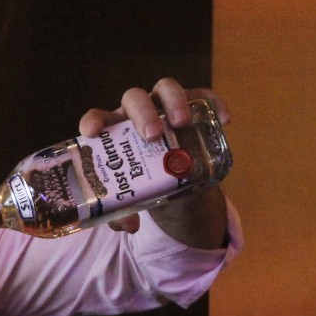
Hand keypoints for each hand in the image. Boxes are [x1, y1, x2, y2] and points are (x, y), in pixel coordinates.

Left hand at [77, 78, 231, 242]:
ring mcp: (163, 107)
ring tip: (182, 123)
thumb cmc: (141, 183)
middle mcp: (135, 115)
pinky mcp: (191, 108)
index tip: (92, 133)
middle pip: (134, 98)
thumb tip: (129, 226)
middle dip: (142, 113)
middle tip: (152, 135)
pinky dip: (214, 103)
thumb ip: (123, 212)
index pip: (97, 118)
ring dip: (173, 101)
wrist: (171, 181)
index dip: (93, 121)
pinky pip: (203, 97)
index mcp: (112, 132)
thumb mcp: (130, 200)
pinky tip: (224, 120)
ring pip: (165, 88)